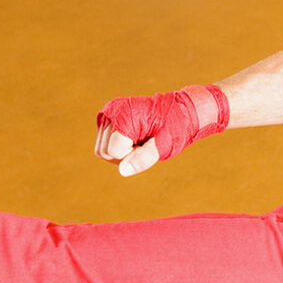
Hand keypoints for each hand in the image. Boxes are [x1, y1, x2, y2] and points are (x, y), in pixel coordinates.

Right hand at [94, 85, 228, 177]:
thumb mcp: (162, 146)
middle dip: (123, 155)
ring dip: (121, 151)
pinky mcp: (109, 118)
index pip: (112, 152)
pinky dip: (119, 145)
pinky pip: (105, 142)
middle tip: (144, 144)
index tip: (147, 145)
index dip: (130, 155)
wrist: (181, 111)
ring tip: (140, 140)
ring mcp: (108, 113)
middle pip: (103, 151)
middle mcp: (111, 112)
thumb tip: (123, 171)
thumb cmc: (174, 128)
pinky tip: (136, 137)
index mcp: (122, 116)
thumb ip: (143, 159)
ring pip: (102, 148)